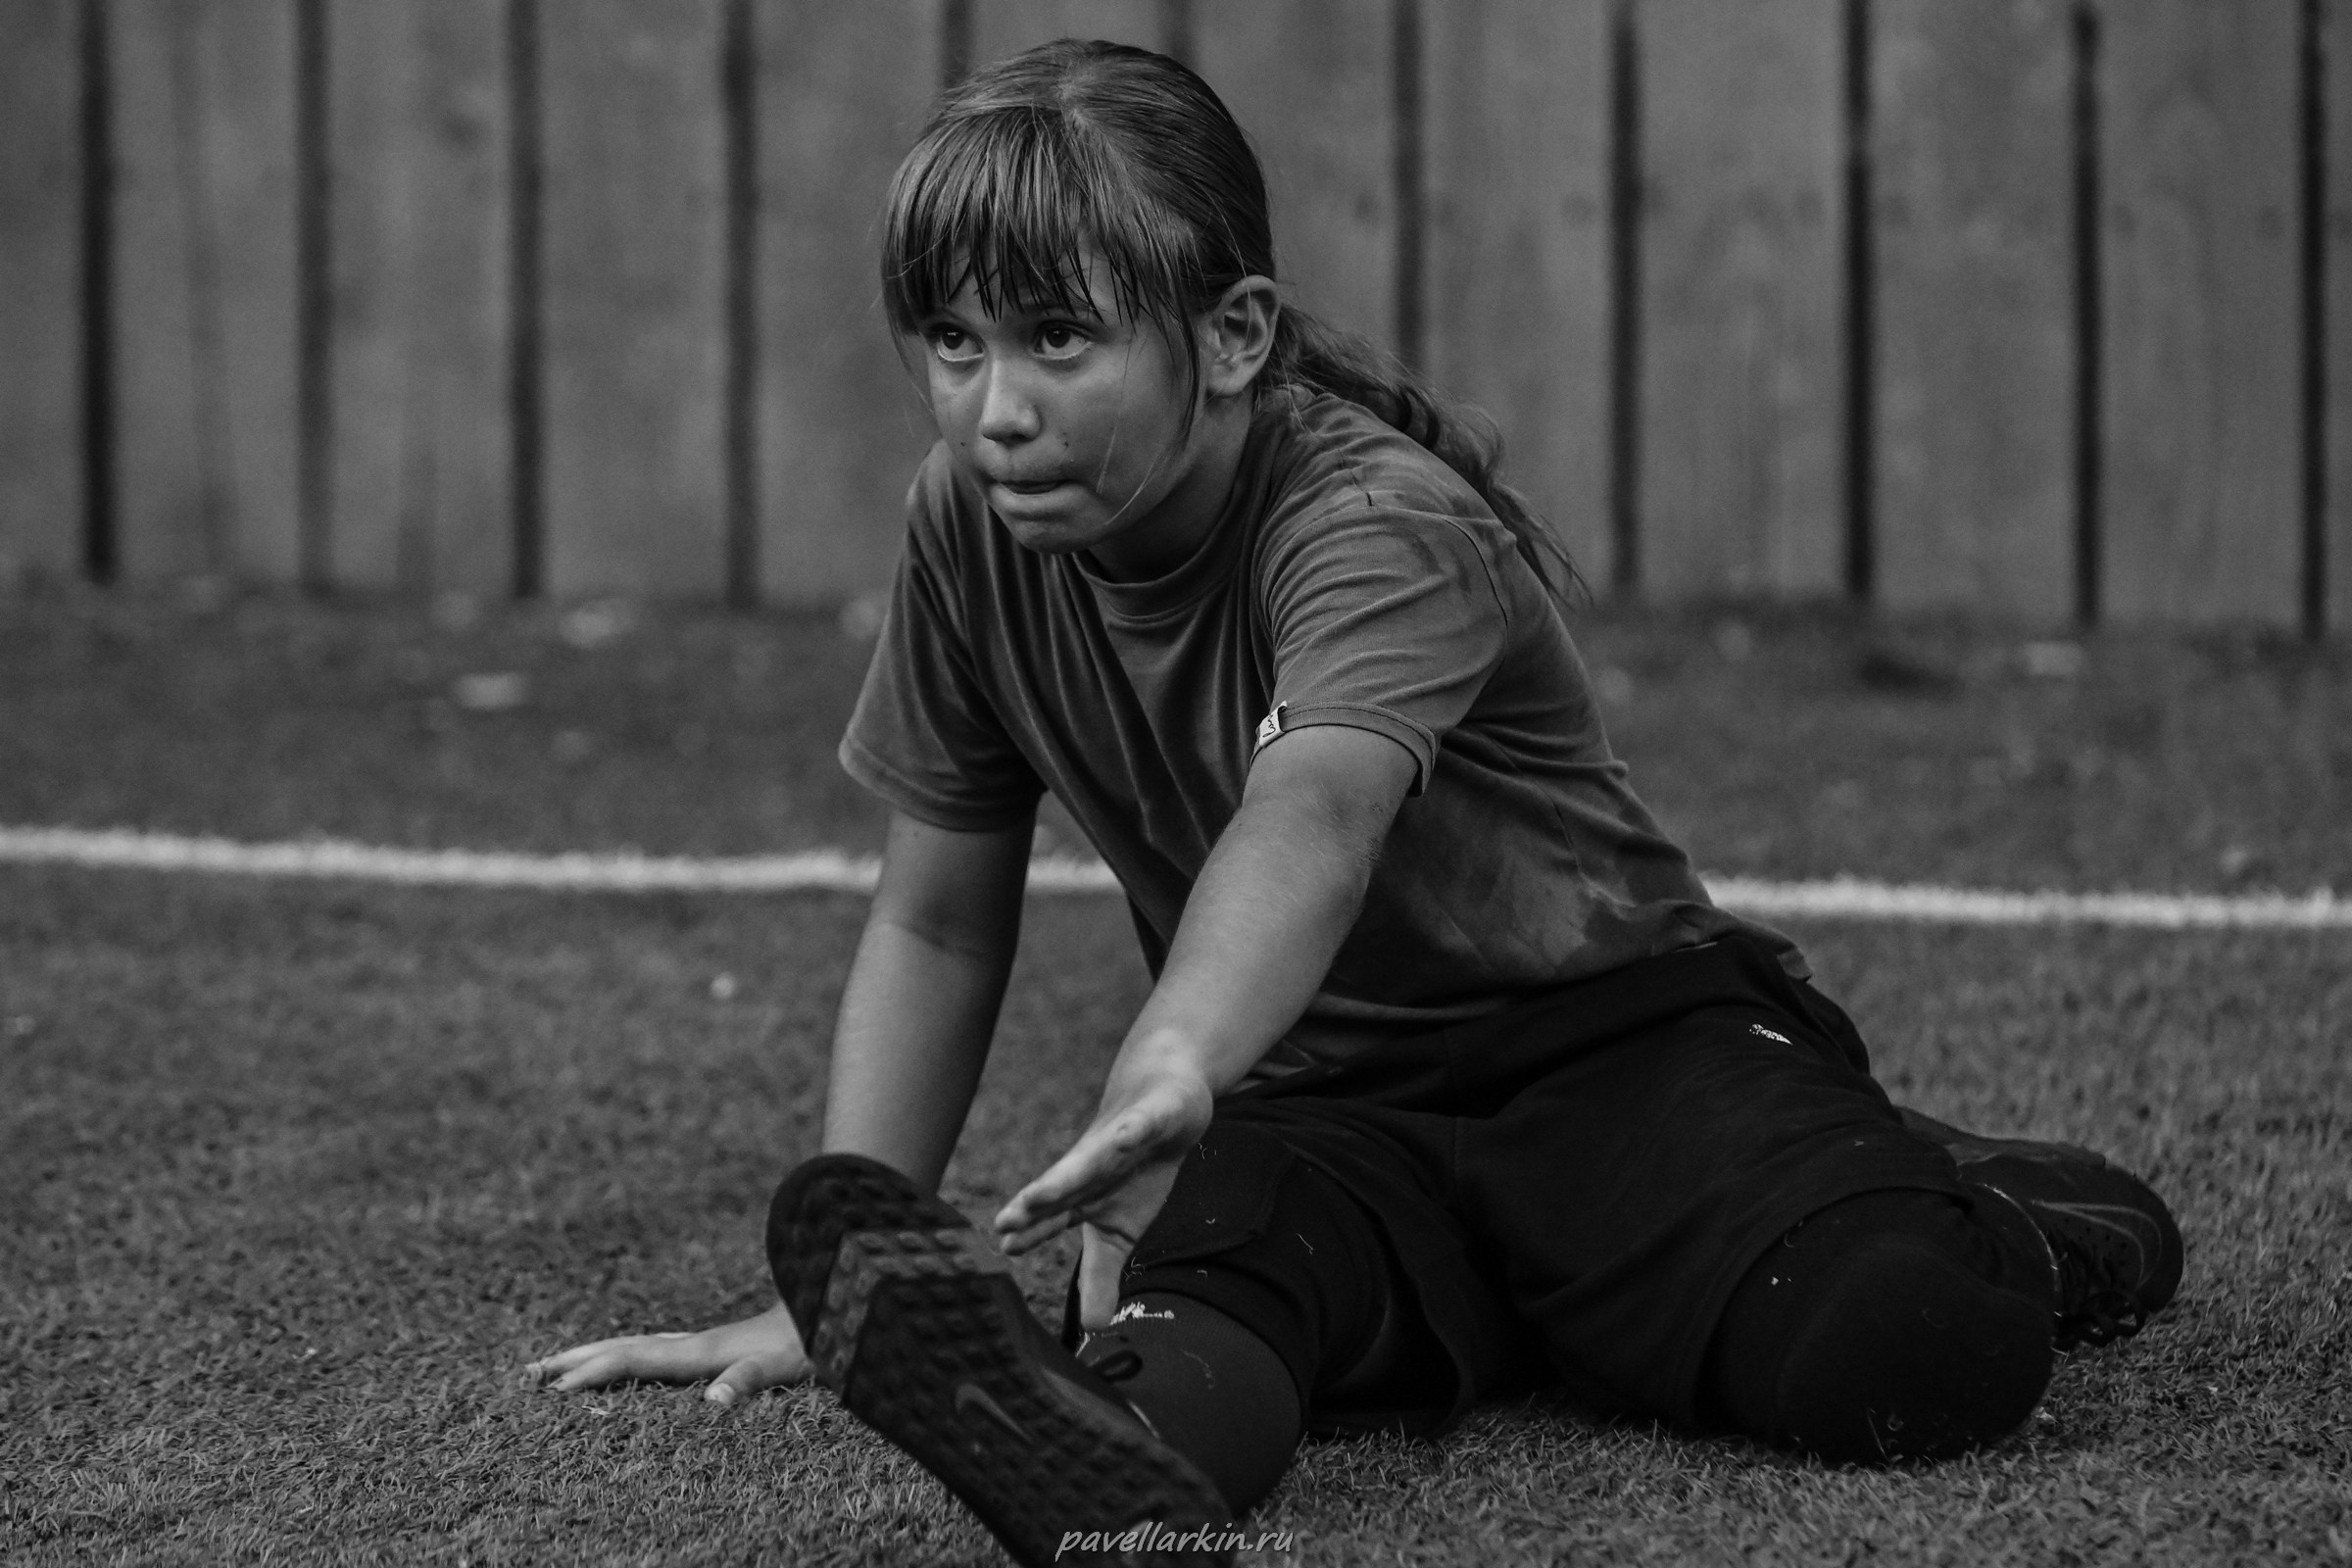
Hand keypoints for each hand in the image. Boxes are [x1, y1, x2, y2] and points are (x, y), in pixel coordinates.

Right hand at [525, 1300, 808, 1404]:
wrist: (835, 1306)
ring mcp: (701, 1343)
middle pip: (620, 1349)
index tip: (551, 1391)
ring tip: (556, 1367)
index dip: (593, 1376)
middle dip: (574, 1361)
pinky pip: (652, 1353)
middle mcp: (693, 1345)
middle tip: (528, 1374)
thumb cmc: (809, 1344)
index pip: (632, 1363)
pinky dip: (624, 1358)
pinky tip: (626, 1364)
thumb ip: (747, 1381)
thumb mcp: (779, 1367)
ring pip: (633, 1347)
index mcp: (699, 1353)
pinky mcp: (714, 1347)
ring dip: (593, 1356)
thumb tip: (713, 1402)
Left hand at [993, 1064, 1212, 1330]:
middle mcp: (1092, 1166)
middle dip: (1036, 1202)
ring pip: (1093, 1156)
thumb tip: (1092, 1328)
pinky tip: (1125, 1139)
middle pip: (1061, 1185)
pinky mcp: (1151, 1118)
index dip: (1030, 1232)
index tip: (1004, 1249)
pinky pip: (1140, 1126)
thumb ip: (1102, 1275)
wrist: (1166, 1100)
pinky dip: (1132, 1133)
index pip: (1051, 1216)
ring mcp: (1120, 1140)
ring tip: (1045, 1191)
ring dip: (1070, 1172)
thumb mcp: (1122, 1231)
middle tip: (1006, 1221)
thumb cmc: (1136, 1171)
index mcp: (1082, 1195)